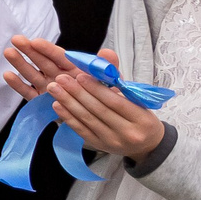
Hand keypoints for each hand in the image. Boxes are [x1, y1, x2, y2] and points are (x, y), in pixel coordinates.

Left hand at [4, 41, 162, 158]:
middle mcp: (128, 132)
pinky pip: (81, 130)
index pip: (115, 102)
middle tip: (60, 78)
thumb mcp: (136, 96)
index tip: (80, 76)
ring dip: (68, 102)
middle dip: (77, 93)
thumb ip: (118, 76)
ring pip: (87, 120)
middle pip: (99, 110)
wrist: (147, 144)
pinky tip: (56, 105)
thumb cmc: (139, 115)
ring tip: (53, 88)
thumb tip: (104, 53)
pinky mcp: (100, 146)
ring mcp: (112, 141)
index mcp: (141, 118)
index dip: (96, 88)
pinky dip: (68, 117)